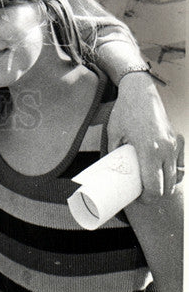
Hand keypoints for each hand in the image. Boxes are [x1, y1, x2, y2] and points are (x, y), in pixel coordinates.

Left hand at [107, 72, 183, 199]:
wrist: (140, 91)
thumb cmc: (125, 111)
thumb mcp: (114, 133)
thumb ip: (113, 153)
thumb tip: (110, 170)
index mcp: (148, 151)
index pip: (154, 187)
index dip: (147, 199)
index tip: (138, 199)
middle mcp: (165, 150)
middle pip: (167, 187)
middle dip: (156, 196)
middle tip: (142, 194)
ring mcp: (174, 145)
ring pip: (176, 177)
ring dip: (166, 186)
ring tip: (153, 185)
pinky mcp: (177, 140)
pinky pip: (180, 165)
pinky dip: (175, 174)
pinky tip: (165, 176)